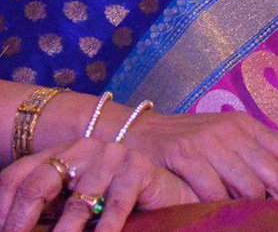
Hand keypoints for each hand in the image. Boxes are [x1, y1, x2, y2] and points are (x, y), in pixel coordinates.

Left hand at [0, 138, 196, 231]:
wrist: (167, 190)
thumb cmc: (112, 201)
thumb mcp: (71, 202)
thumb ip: (47, 209)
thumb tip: (13, 228)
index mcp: (60, 153)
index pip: (17, 176)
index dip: (2, 208)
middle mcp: (83, 148)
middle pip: (39, 182)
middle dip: (20, 220)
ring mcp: (112, 157)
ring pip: (77, 203)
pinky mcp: (139, 169)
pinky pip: (115, 206)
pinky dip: (104, 231)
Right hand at [123, 111, 277, 205]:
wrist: (139, 132)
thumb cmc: (189, 138)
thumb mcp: (228, 129)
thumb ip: (260, 139)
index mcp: (249, 125)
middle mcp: (234, 131)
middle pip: (275, 175)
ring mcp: (210, 143)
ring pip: (248, 187)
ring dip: (253, 210)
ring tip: (252, 222)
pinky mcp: (184, 156)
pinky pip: (214, 191)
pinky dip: (220, 208)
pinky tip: (219, 216)